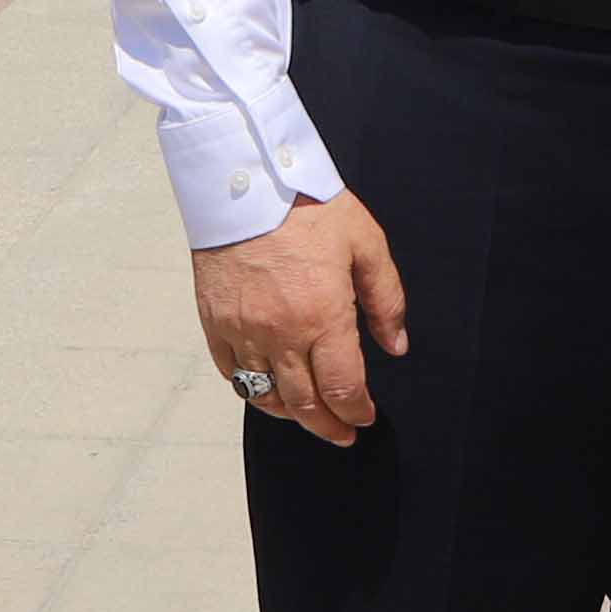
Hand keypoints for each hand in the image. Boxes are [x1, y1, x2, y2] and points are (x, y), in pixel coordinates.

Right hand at [196, 191, 410, 446]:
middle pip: (305, 404)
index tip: (366, 417)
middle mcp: (281, 334)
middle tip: (341, 434)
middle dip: (327, 426)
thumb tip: (396, 345)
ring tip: (308, 416)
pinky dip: (249, 388)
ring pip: (265, 396)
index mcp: (323, 316)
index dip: (358, 413)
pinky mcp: (214, 321)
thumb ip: (386, 299)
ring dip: (290, 414)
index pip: (343, 389)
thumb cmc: (307, 205)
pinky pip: (230, 372)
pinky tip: (266, 388)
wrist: (245, 178)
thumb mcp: (366, 244)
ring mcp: (243, 331)